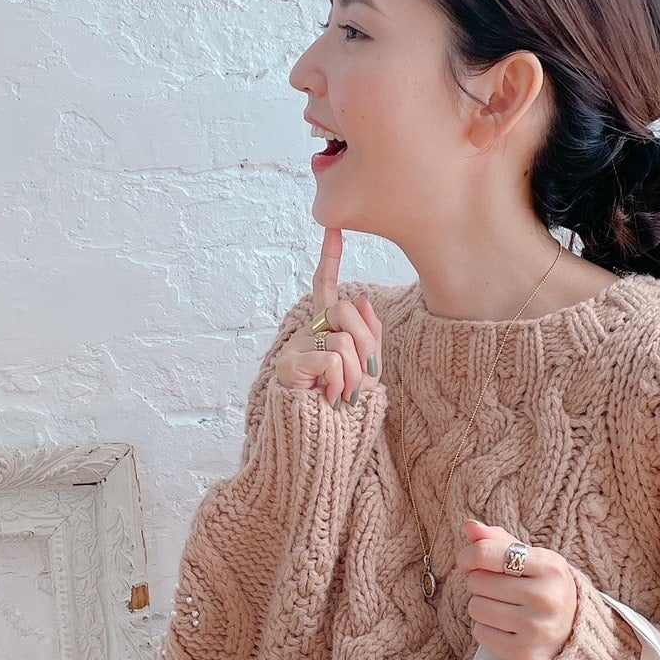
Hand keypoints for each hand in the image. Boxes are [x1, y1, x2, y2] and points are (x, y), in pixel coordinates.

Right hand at [272, 226, 383, 405]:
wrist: (321, 431)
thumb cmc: (344, 398)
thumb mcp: (366, 363)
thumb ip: (368, 332)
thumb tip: (359, 299)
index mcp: (325, 326)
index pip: (325, 286)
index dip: (329, 257)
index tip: (333, 228)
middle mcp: (309, 330)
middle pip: (345, 310)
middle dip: (367, 342)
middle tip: (366, 375)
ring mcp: (297, 346)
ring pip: (344, 340)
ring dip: (356, 374)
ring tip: (346, 393)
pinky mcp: (291, 365)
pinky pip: (333, 361)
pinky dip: (342, 382)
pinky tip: (332, 397)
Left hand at [456, 520, 576, 659]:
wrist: (572, 630)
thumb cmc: (543, 587)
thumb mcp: (530, 558)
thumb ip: (498, 541)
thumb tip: (469, 526)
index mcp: (550, 566)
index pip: (488, 553)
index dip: (469, 555)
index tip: (469, 561)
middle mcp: (546, 597)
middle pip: (478, 581)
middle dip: (481, 583)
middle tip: (499, 588)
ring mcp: (537, 628)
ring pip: (476, 607)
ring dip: (481, 605)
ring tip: (503, 606)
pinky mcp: (525, 652)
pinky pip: (480, 633)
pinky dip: (485, 628)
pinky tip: (505, 626)